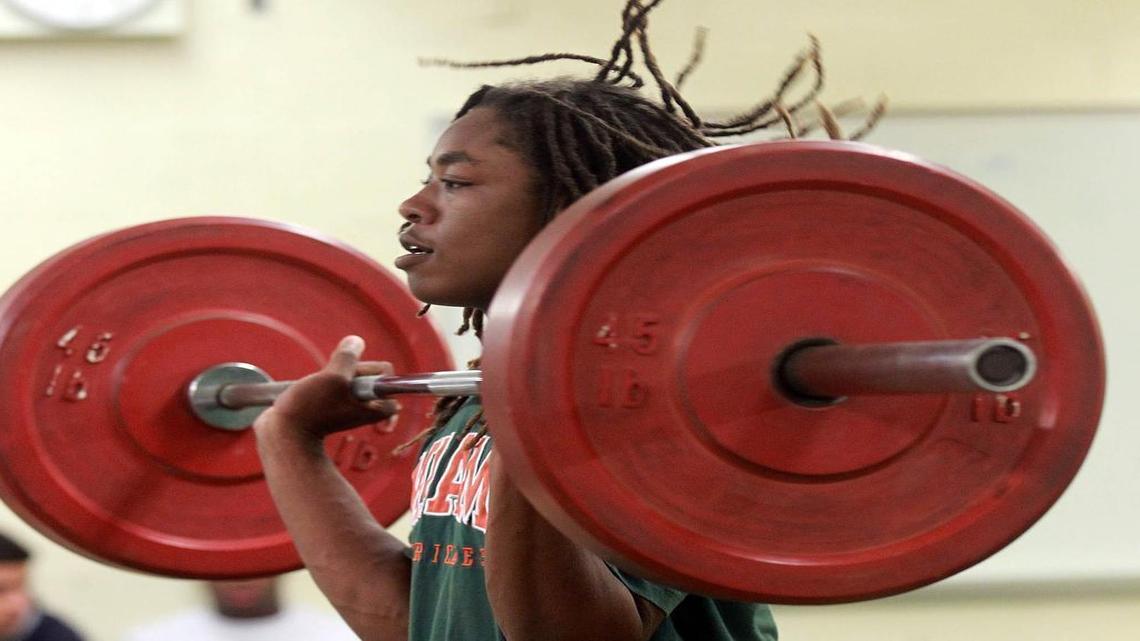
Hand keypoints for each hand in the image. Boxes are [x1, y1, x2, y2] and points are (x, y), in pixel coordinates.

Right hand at [253, 335, 399, 441]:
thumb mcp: (333, 377)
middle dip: (346, 372)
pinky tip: (314, 391)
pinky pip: (338, 381)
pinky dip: (327, 381)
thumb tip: (357, 341)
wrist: (285, 435)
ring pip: (350, 375)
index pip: (385, 371)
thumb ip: (348, 357)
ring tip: (319, 391)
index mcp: (381, 407)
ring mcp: (354, 406)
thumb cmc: (310, 410)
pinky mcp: (338, 404)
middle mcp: (371, 408)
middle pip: (367, 371)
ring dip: (334, 376)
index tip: (347, 383)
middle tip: (328, 386)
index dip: (363, 368)